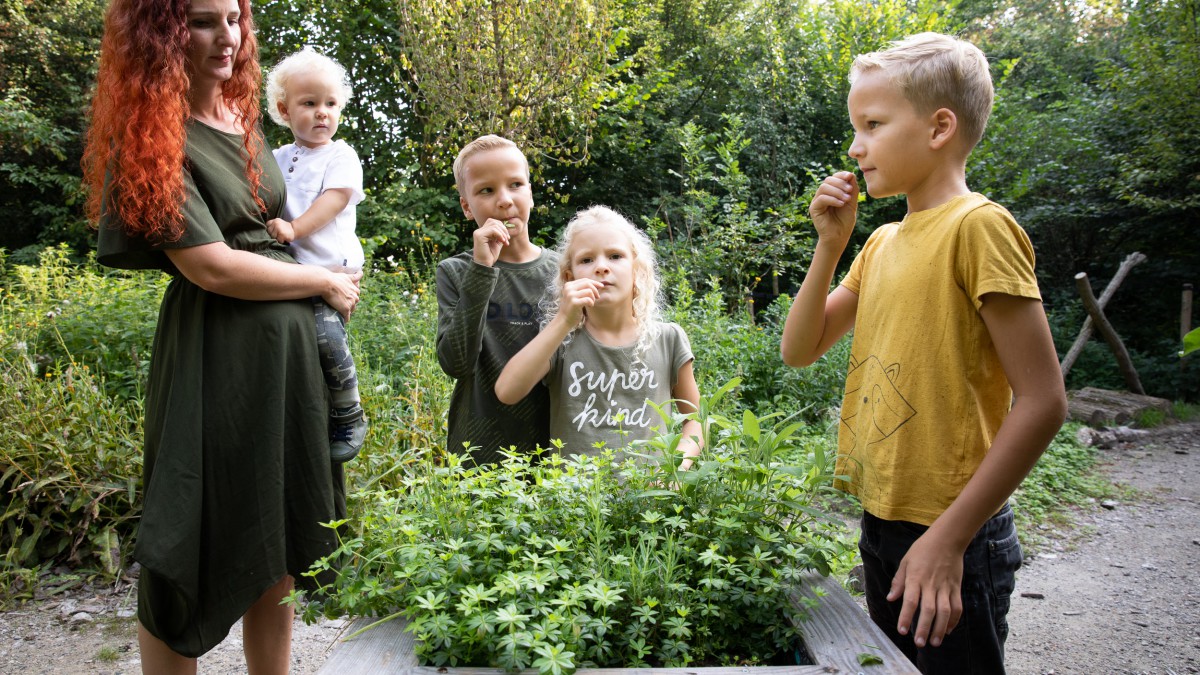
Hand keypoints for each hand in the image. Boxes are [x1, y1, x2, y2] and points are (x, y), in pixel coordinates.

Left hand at [266, 218, 295, 243]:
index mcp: (274, 220)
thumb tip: (265, 233)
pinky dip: (281, 241)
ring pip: (273, 237)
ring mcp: (279, 229)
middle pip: (269, 232)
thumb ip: (272, 226)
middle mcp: (276, 223)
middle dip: (273, 234)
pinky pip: (278, 240)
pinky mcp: (282, 234)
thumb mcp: (278, 224)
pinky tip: (284, 238)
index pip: (267, 226)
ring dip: (277, 238)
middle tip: (279, 234)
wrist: (295, 230)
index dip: (271, 230)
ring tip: (281, 236)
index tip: (275, 230)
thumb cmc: (285, 228)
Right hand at [323, 269, 362, 320]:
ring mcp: (351, 303)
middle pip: (354, 303)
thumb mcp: (346, 276)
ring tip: (341, 312)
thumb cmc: (334, 278)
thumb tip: (361, 272)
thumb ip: (354, 276)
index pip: (356, 296)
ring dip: (347, 311)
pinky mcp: (346, 309)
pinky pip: (347, 317)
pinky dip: (345, 319)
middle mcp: (355, 297)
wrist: (327, 283)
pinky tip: (343, 320)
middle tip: (341, 305)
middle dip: (350, 305)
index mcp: (355, 289)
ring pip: (351, 310)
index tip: (345, 299)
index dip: (350, 298)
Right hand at [471, 218, 512, 265]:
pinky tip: (502, 241)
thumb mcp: (497, 243)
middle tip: (507, 239)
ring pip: (494, 225)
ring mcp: (478, 233)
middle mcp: (479, 231)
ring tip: (505, 241)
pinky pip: (492, 230)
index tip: (507, 238)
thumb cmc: (490, 255)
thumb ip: (500, 235)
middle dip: (503, 229)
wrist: (484, 265)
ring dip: (502, 233)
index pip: (493, 222)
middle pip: (493, 221)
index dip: (502, 227)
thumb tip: (506, 228)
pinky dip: (500, 234)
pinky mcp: (479, 236)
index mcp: (482, 232)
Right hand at [558, 278, 602, 325]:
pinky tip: (589, 306)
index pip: (585, 280)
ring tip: (591, 303)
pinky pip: (588, 299)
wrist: (564, 320)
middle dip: (595, 290)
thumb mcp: (575, 295)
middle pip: (587, 283)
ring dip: (593, 298)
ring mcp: (570, 295)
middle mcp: (568, 288)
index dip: (594, 282)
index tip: (601, 286)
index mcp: (569, 285)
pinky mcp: (574, 302)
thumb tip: (597, 284)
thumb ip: (582, 289)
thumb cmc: (572, 308)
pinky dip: (591, 303)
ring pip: (589, 291)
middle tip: (598, 297)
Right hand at [808, 171, 858, 249]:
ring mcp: (817, 201)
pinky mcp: (814, 209)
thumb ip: (852, 189)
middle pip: (828, 180)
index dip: (841, 175)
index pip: (834, 177)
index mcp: (831, 192)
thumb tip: (850, 173)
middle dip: (840, 183)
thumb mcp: (852, 202)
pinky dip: (833, 199)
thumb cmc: (845, 221)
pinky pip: (822, 198)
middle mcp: (822, 195)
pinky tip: (841, 204)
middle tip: (850, 191)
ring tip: (847, 199)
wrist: (839, 236)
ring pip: (824, 187)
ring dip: (837, 191)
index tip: (850, 176)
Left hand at [887, 529, 964, 648]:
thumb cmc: (922, 550)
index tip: (902, 630)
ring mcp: (945, 587)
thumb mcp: (905, 562)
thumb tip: (890, 598)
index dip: (906, 617)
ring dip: (940, 628)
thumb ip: (898, 581)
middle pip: (928, 610)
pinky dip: (953, 620)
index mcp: (915, 578)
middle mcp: (930, 585)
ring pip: (944, 611)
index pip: (910, 601)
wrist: (947, 540)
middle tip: (920, 643)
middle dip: (924, 628)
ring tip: (934, 642)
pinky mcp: (956, 588)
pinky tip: (947, 630)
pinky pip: (957, 607)